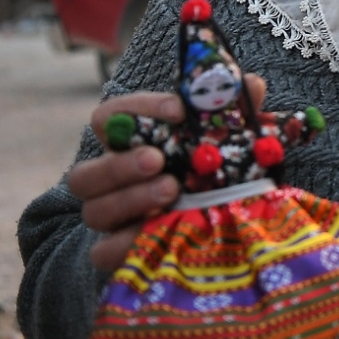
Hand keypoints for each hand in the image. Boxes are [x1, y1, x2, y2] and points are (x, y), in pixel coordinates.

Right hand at [68, 74, 265, 271]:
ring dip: (131, 199)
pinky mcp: (117, 253)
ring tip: (172, 191)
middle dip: (121, 163)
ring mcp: (111, 220)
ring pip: (94, 210)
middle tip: (159, 159)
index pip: (109, 117)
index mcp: (129, 145)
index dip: (137, 109)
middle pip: (86, 171)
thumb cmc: (213, 172)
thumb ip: (235, 113)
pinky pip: (104, 252)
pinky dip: (129, 242)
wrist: (219, 228)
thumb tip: (251, 85)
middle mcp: (110, 182)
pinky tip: (161, 232)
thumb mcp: (226, 142)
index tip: (179, 110)